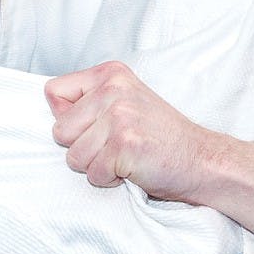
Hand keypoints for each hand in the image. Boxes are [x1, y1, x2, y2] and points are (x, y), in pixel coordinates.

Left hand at [45, 61, 215, 201]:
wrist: (202, 159)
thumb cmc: (160, 136)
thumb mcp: (124, 102)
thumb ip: (89, 101)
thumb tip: (51, 111)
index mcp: (110, 73)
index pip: (53, 92)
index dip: (69, 119)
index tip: (97, 126)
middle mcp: (113, 89)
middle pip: (59, 131)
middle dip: (83, 147)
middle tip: (116, 145)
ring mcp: (119, 116)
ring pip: (74, 157)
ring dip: (97, 166)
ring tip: (125, 157)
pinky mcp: (125, 145)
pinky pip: (94, 174)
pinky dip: (111, 180)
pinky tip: (133, 168)